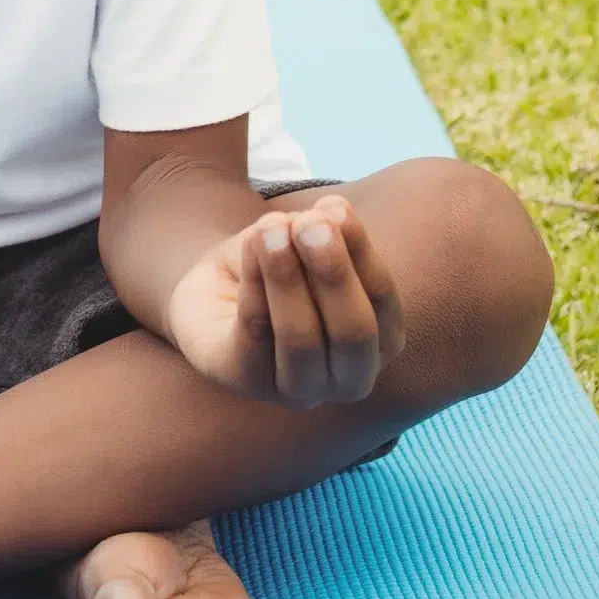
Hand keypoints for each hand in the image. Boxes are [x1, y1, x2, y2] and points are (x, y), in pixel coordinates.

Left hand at [166, 195, 403, 408]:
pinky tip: (250, 244)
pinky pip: (255, 332)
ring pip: (301, 338)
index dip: (361, 251)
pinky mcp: (248, 381)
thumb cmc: (278, 268)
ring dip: (286, 276)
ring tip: (270, 229)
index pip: (383, 299)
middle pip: (353, 331)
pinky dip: (254, 282)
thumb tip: (334, 212)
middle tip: (308, 224)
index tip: (334, 208)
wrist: (215, 293)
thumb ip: (326, 231)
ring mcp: (299, 389)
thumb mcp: (307, 242)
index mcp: (380, 342)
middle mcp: (348, 378)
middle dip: (333, 272)